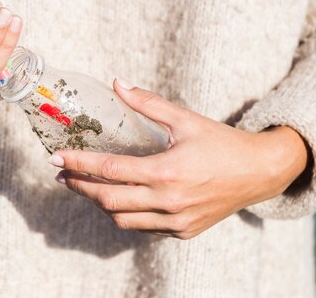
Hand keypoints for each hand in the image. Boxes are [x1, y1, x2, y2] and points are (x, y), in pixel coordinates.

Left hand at [49, 79, 308, 239]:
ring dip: (101, 204)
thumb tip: (118, 83)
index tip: (57, 158)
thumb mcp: (185, 119)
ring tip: (88, 186)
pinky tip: (122, 199)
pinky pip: (144, 227)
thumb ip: (148, 103)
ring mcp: (176, 221)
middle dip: (81, 187)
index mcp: (166, 171)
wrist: (259, 172)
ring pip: (123, 219)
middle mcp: (168, 201)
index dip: (79, 164)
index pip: (110, 171)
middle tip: (63, 175)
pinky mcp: (184, 231)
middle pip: (109, 200)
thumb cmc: (222, 143)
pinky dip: (127, 214)